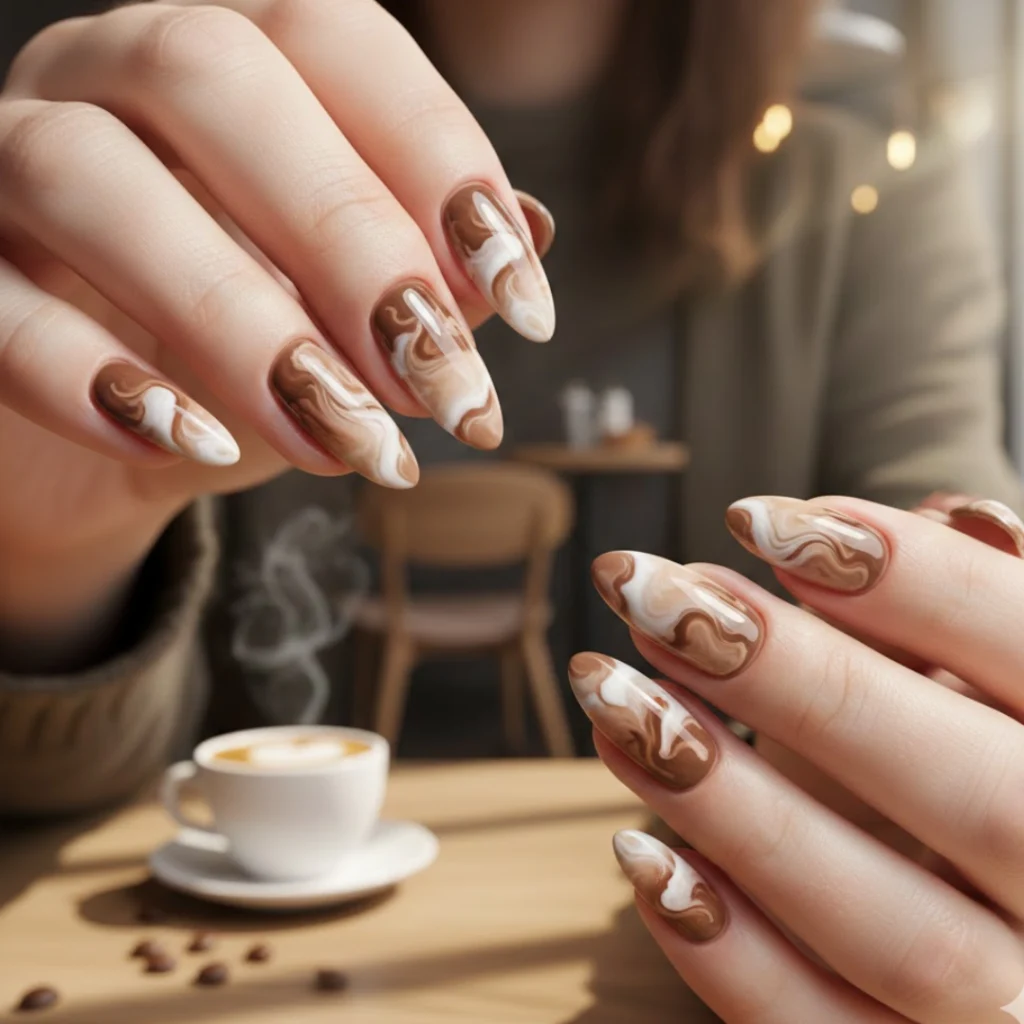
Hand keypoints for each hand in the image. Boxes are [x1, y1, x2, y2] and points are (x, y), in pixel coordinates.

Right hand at [0, 0, 553, 644]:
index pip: (337, 41)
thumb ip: (427, 272)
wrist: (104, 427)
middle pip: (217, 80)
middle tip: (442, 386)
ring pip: (93, 179)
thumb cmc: (242, 352)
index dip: (440, 164)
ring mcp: (9, 159)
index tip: (526, 311)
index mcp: (232, 58)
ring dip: (242, 322)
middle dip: (351, 240)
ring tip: (345, 442)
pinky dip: (97, 380)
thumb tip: (531, 235)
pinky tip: (197, 443)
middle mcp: (112, 73)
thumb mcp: (347, 318)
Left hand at [571, 496, 1023, 1022]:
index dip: (916, 582)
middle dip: (799, 683)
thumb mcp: (998, 691)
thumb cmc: (985, 773)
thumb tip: (962, 517)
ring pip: (895, 932)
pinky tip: (638, 858)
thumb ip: (985, 618)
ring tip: (613, 700)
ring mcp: (1015, 1007)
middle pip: (973, 796)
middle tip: (654, 596)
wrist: (998, 932)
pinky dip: (730, 956)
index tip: (760, 521)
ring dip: (735, 809)